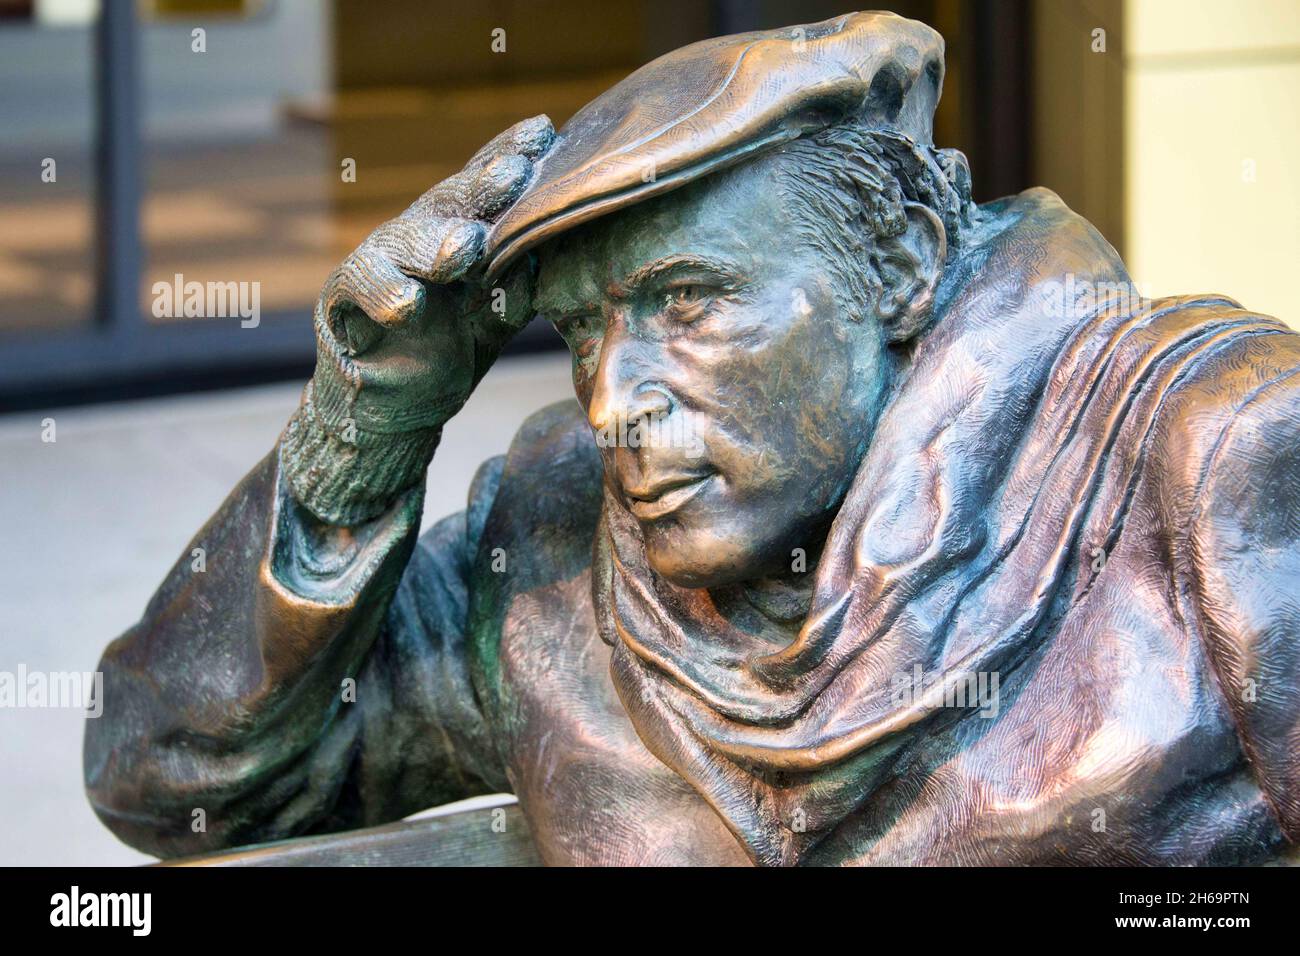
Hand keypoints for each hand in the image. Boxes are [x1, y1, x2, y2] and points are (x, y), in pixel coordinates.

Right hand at [314, 114, 555, 436]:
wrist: (389, 411)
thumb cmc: (443, 354)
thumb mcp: (491, 322)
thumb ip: (515, 292)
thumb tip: (542, 261)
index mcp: (458, 235)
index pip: (485, 191)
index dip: (510, 156)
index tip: (546, 133)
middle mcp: (418, 239)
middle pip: (449, 203)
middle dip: (482, 186)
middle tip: (515, 173)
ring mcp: (378, 264)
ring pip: (405, 241)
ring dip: (436, 242)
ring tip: (467, 246)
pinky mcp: (341, 299)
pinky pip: (360, 288)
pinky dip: (384, 294)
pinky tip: (407, 305)